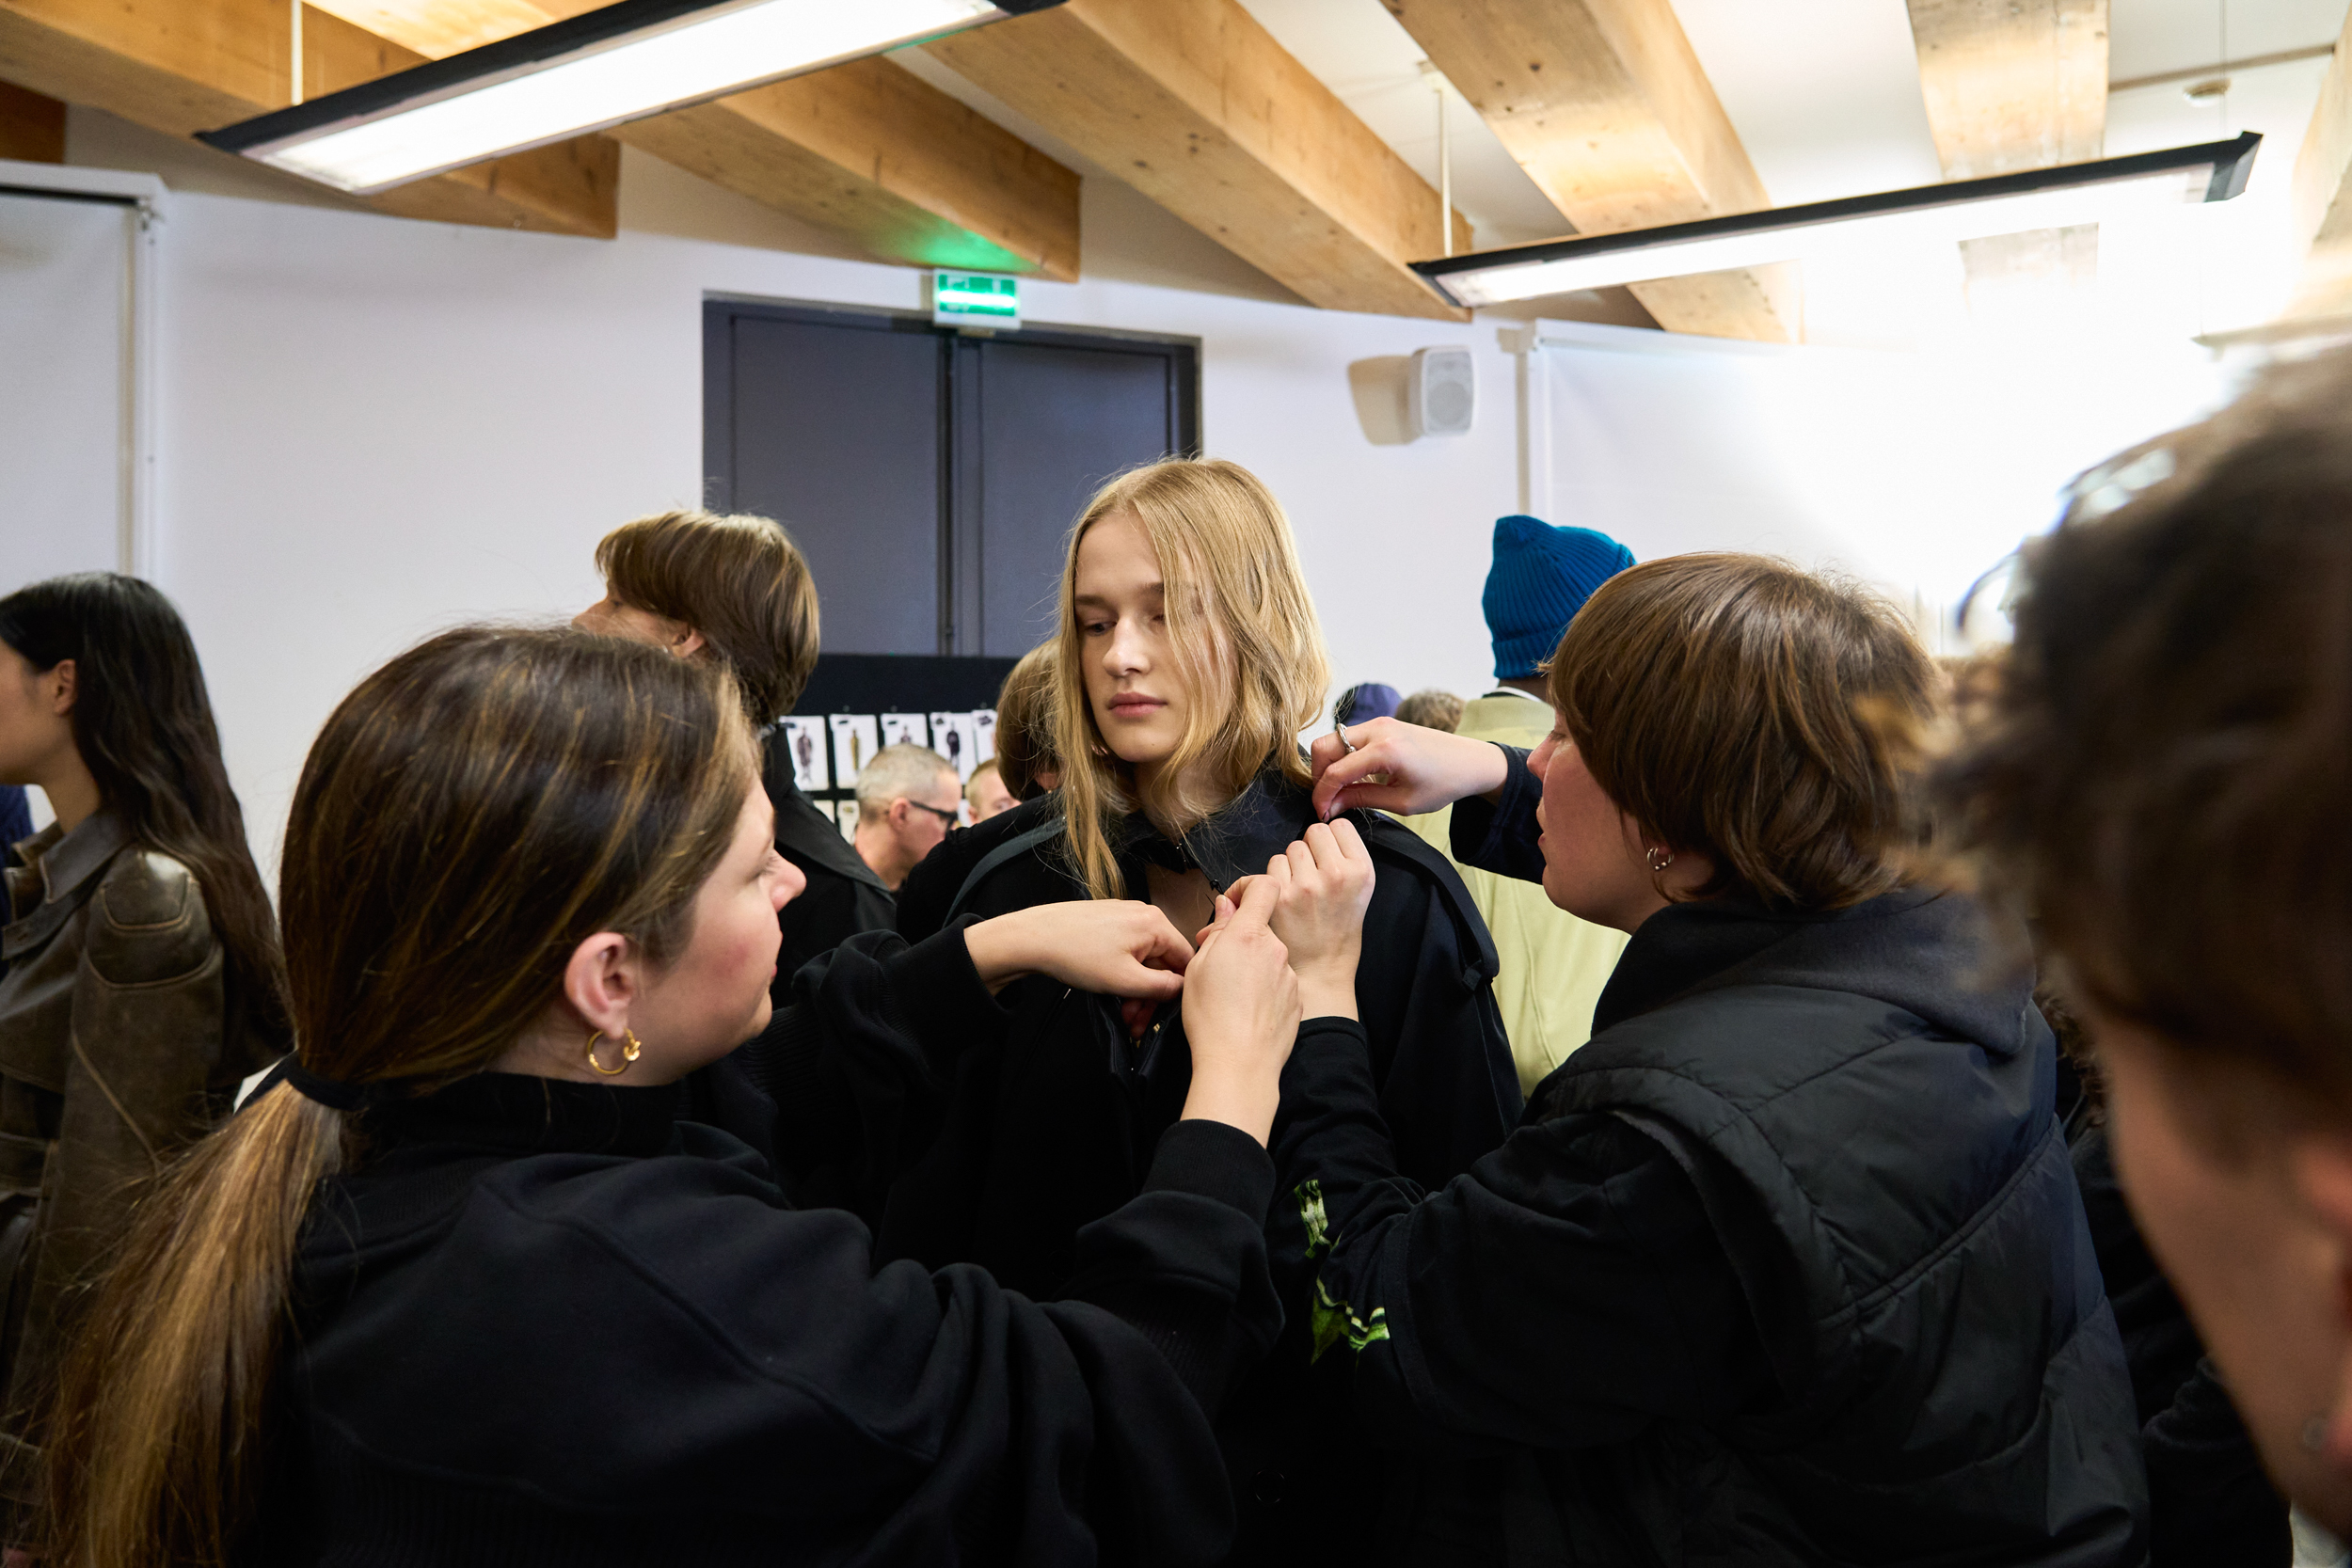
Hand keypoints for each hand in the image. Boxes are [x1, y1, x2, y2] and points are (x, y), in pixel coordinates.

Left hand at [962, 901, 1190, 1001]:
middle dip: (1150, 997)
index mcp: (1155, 924)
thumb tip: (1183, 989)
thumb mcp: (1126, 980)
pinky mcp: (1108, 923)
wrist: (1032, 938)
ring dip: (1136, 990)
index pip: (1185, 960)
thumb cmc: (1075, 954)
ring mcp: (1125, 918)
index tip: (1161, 1015)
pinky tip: (1111, 991)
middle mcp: (1144, 915)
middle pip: (1163, 963)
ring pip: (1144, 961)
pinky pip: (1128, 953)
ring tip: (1122, 1012)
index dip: (1177, 992)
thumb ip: (1162, 987)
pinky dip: (1124, 976)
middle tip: (1136, 1022)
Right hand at [1179, 876, 1301, 1144]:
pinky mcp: (1297, 999)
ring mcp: (1290, 975)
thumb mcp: (1198, 968)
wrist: (1239, 1064)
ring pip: (1271, 958)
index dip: (1250, 888)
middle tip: (1218, 963)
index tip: (1235, 903)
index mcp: (1247, 935)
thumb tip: (1227, 909)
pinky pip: (1280, 983)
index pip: (1265, 887)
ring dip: (1254, 967)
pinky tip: (1249, 1010)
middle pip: (1263, 929)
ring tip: (1233, 995)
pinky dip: (1266, 990)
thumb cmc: (1211, 1018)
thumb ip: (1217, 932)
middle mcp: (1275, 950)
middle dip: (1243, 939)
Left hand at [1227, 819, 1373, 1019]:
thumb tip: (1325, 826)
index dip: (1331, 841)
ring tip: (1301, 892)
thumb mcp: (1361, 892)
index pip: (1339, 826)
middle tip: (1315, 879)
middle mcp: (1336, 875)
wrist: (1321, 971)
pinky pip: (1271, 867)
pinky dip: (1275, 879)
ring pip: (1290, 849)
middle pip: (1312, 834)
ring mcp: (1306, 885)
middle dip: (1311, 852)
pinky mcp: (1280, 896)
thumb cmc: (1339, 931)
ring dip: (1291, 865)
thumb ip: (1346, 857)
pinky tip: (1286, 899)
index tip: (1330, 858)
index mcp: (1362, 871)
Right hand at [1310, 716, 1511, 820]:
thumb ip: (1362, 800)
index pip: (1335, 772)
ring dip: (1330, 765)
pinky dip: (1343, 756)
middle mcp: (1378, 729)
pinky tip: (1356, 777)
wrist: (1471, 761)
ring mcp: (1379, 722)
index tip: (1322, 814)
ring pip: (1333, 739)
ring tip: (1342, 790)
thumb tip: (1330, 806)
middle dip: (1318, 775)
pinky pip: (1348, 737)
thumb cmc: (1443, 784)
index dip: (1322, 796)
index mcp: (1385, 750)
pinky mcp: (1382, 723)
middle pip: (1323, 746)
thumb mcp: (1402, 802)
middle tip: (1328, 799)